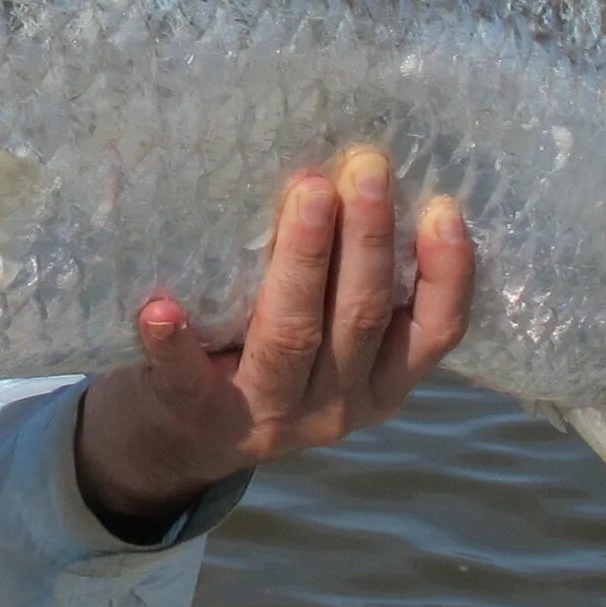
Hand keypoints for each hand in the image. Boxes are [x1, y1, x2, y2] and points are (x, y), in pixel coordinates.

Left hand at [73, 147, 472, 539]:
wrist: (182, 441)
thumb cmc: (265, 357)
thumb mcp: (331, 339)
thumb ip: (352, 283)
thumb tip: (366, 172)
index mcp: (380, 380)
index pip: (433, 331)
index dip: (446, 273)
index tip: (443, 206)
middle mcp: (335, 403)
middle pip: (360, 317)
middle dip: (368, 237)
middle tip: (366, 165)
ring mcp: (269, 414)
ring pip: (291, 336)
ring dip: (303, 262)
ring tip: (307, 193)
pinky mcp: (200, 415)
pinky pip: (188, 379)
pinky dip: (173, 343)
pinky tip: (160, 307)